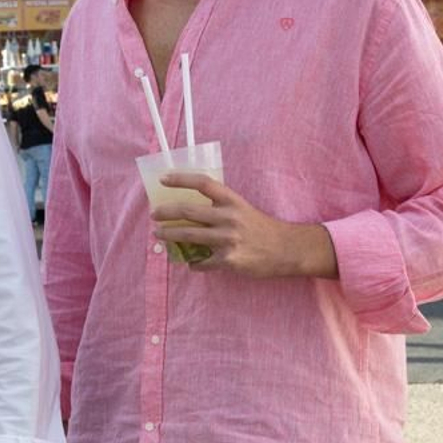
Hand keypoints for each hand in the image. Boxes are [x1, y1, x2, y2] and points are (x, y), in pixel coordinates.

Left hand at [153, 173, 337, 278]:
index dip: (181, 179)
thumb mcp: (243, 209)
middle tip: (154, 215)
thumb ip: (219, 208)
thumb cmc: (262, 228)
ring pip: (189, 236)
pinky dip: (194, 264)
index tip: (163, 178)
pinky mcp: (229, 260)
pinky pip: (202, 262)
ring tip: (159, 235)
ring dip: (169, 236)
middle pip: (188, 211)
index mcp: (232, 201)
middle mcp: (229, 217)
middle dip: (165, 213)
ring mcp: (228, 239)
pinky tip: (191, 263)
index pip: (203, 183)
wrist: (288, 250)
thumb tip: (188, 211)